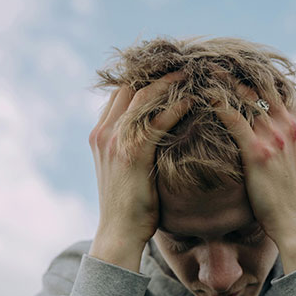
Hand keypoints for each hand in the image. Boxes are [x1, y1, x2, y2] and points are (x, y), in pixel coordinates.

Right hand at [88, 72, 190, 270]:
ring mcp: (115, 141)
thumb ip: (134, 148)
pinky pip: (157, 119)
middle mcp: (104, 132)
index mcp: (100, 134)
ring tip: (192, 71)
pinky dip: (176, 105)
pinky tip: (194, 98)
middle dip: (157, 71)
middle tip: (185, 61)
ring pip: (143, 96)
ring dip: (169, 81)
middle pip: (130, 86)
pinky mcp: (132, 153)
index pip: (120, 93)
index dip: (143, 77)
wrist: (119, 234)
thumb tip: (157, 135)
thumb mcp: (126, 171)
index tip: (168, 67)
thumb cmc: (130, 207)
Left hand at [211, 79, 295, 249]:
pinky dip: (216, 102)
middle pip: (263, 83)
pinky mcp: (257, 151)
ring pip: (246, 94)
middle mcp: (291, 124)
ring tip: (203, 68)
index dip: (260, 72)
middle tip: (215, 57)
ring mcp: (275, 136)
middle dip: (239, 68)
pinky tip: (200, 95)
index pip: (282, 86)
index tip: (240, 62)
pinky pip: (232, 117)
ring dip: (223, 79)